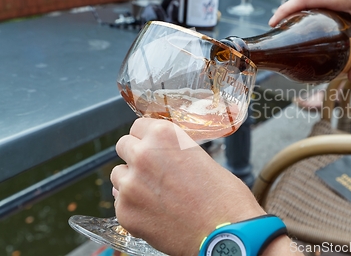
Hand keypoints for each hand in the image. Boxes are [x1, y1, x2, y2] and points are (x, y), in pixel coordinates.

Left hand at [110, 118, 265, 255]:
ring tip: (155, 194)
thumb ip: (176, 152)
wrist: (224, 233)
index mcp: (164, 136)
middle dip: (135, 155)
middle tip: (152, 169)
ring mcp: (130, 185)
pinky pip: (120, 202)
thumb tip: (165, 156)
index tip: (152, 145)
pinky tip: (154, 212)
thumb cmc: (223, 197)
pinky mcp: (125, 212)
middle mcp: (142, 155)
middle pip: (123, 145)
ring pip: (118, 175)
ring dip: (131, 180)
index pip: (138, 125)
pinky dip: (133, 205)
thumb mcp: (202, 158)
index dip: (147, 137)